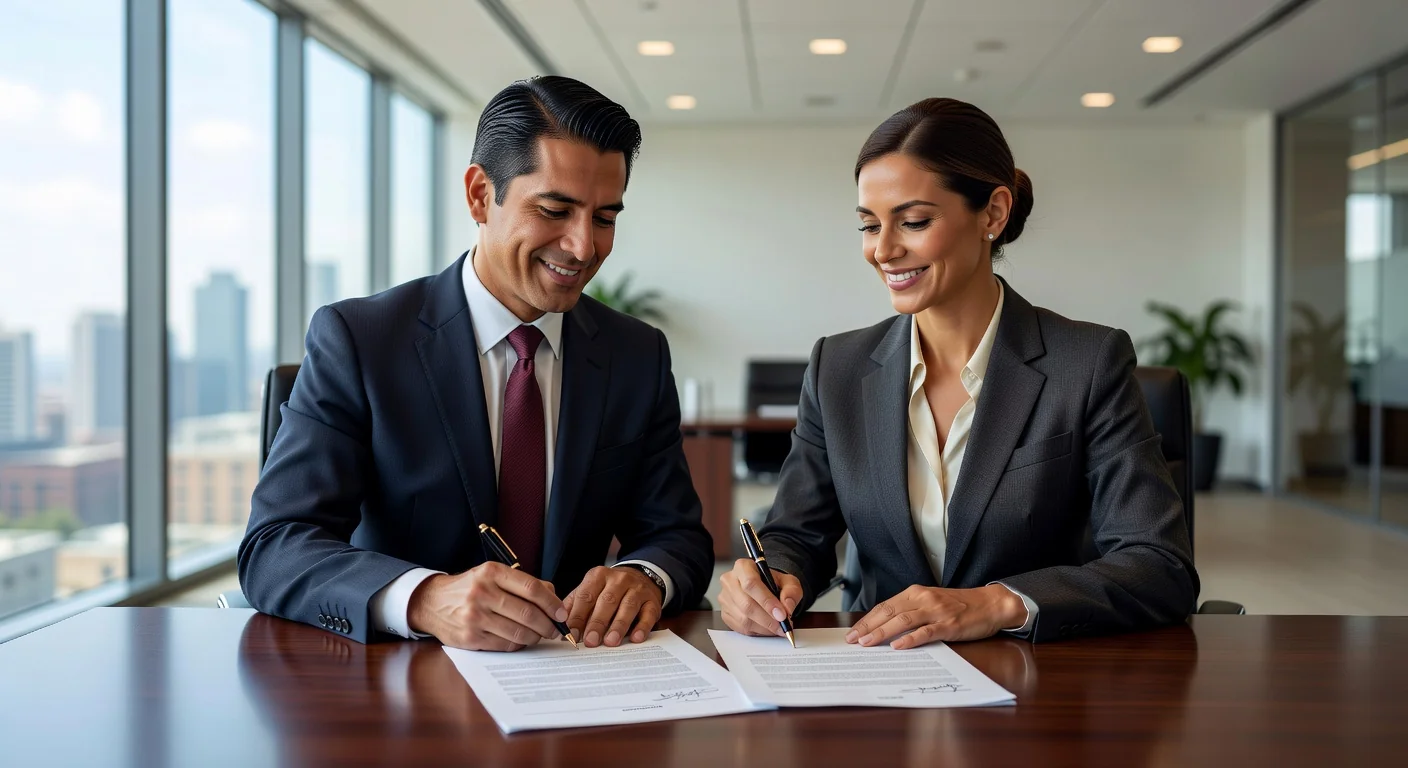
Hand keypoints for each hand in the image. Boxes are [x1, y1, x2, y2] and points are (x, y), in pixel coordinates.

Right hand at [406, 562, 566, 650]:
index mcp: (491, 572)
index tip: (561, 613)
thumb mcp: (493, 575)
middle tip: (555, 630)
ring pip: (518, 633)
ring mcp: (475, 616)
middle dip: (548, 625)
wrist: (432, 603)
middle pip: (528, 613)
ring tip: (539, 635)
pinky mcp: (470, 637)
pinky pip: (504, 645)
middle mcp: (482, 593)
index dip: (552, 603)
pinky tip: (520, 640)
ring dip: (535, 637)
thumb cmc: (469, 588)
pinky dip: (518, 644)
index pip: (532, 588)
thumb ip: (523, 583)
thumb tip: (553, 596)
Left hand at [563, 566, 663, 647]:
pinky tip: (636, 638)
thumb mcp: (591, 590)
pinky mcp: (652, 601)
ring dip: (618, 625)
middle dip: (597, 622)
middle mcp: (619, 579)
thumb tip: (559, 627)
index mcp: (598, 576)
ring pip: (628, 606)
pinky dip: (642, 626)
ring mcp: (637, 589)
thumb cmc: (609, 590)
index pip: (586, 596)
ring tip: (611, 642)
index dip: (578, 615)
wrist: (642, 577)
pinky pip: (648, 613)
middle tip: (590, 641)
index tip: (572, 634)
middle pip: (607, 601)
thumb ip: (575, 605)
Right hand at [719, 558, 803, 637]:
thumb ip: (791, 592)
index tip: (781, 614)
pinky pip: (741, 628)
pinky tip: (768, 628)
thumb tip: (787, 607)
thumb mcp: (789, 581)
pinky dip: (758, 631)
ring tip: (779, 628)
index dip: (766, 601)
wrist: (765, 588)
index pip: (751, 583)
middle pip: (746, 604)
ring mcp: (725, 598)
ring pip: (743, 619)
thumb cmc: (774, 583)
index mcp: (743, 567)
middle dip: (768, 619)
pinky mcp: (725, 613)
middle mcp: (730, 581)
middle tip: (783, 626)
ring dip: (764, 627)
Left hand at [845, 584, 1025, 648]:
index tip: (852, 632)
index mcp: (916, 593)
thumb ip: (911, 611)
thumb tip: (885, 628)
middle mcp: (923, 599)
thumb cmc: (960, 605)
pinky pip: (926, 631)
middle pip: (889, 612)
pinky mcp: (948, 624)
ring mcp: (936, 611)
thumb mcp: (931, 602)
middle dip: (868, 627)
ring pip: (903, 621)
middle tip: (853, 640)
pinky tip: (897, 646)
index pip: (884, 606)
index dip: (867, 620)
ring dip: (882, 632)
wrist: (990, 603)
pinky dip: (910, 639)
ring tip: (867, 643)